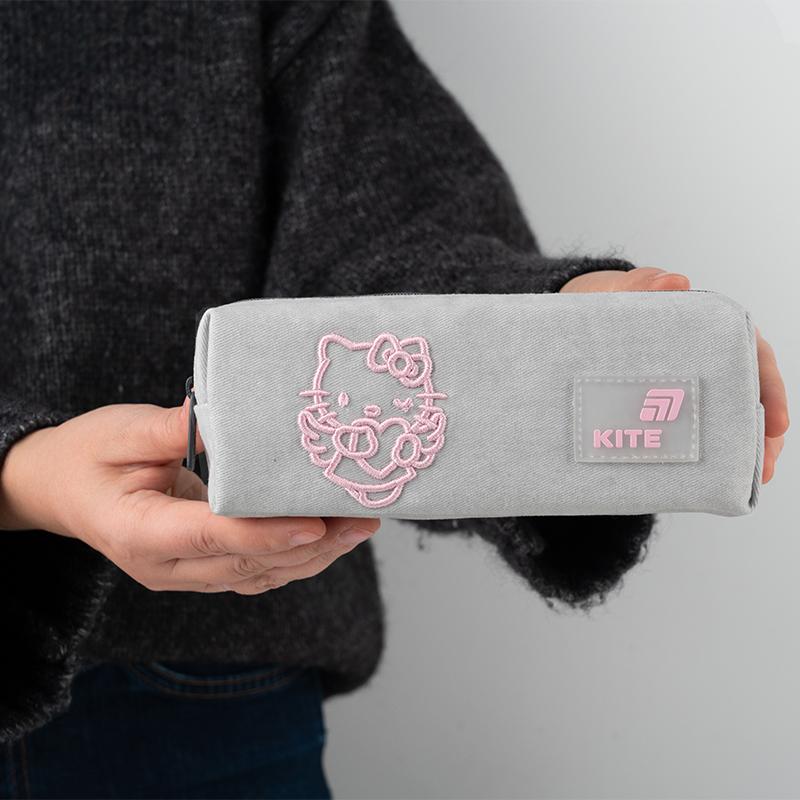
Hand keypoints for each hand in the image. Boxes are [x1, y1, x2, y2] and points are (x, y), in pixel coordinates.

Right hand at [0, 399, 379, 593]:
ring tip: (361, 526)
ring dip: (315, 555)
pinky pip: (257, 571)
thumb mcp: (118, 432)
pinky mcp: (203, 568)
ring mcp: (187, 574)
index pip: (213, 537)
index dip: (265, 534)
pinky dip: (297, 557)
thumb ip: (167, 428)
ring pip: (260, 575)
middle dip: (310, 546)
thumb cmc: (86, 457)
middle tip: (361, 518)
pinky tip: (332, 538)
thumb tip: (220, 416)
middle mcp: (168, 566)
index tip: (314, 523)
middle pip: (248, 564)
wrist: (61, 489)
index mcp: (141, 533)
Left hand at [560, 266, 788, 482]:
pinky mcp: (665, 400)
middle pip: (747, 392)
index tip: (775, 422)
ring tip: (752, 478)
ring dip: (741, 446)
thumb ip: (644, 284)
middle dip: (762, 432)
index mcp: (711, 325)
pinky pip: (691, 425)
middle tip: (765, 466)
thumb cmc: (613, 298)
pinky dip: (704, 450)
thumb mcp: (623, 290)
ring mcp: (688, 379)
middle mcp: (708, 354)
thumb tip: (675, 283)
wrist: (583, 311)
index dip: (769, 388)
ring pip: (725, 413)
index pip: (753, 353)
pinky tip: (710, 474)